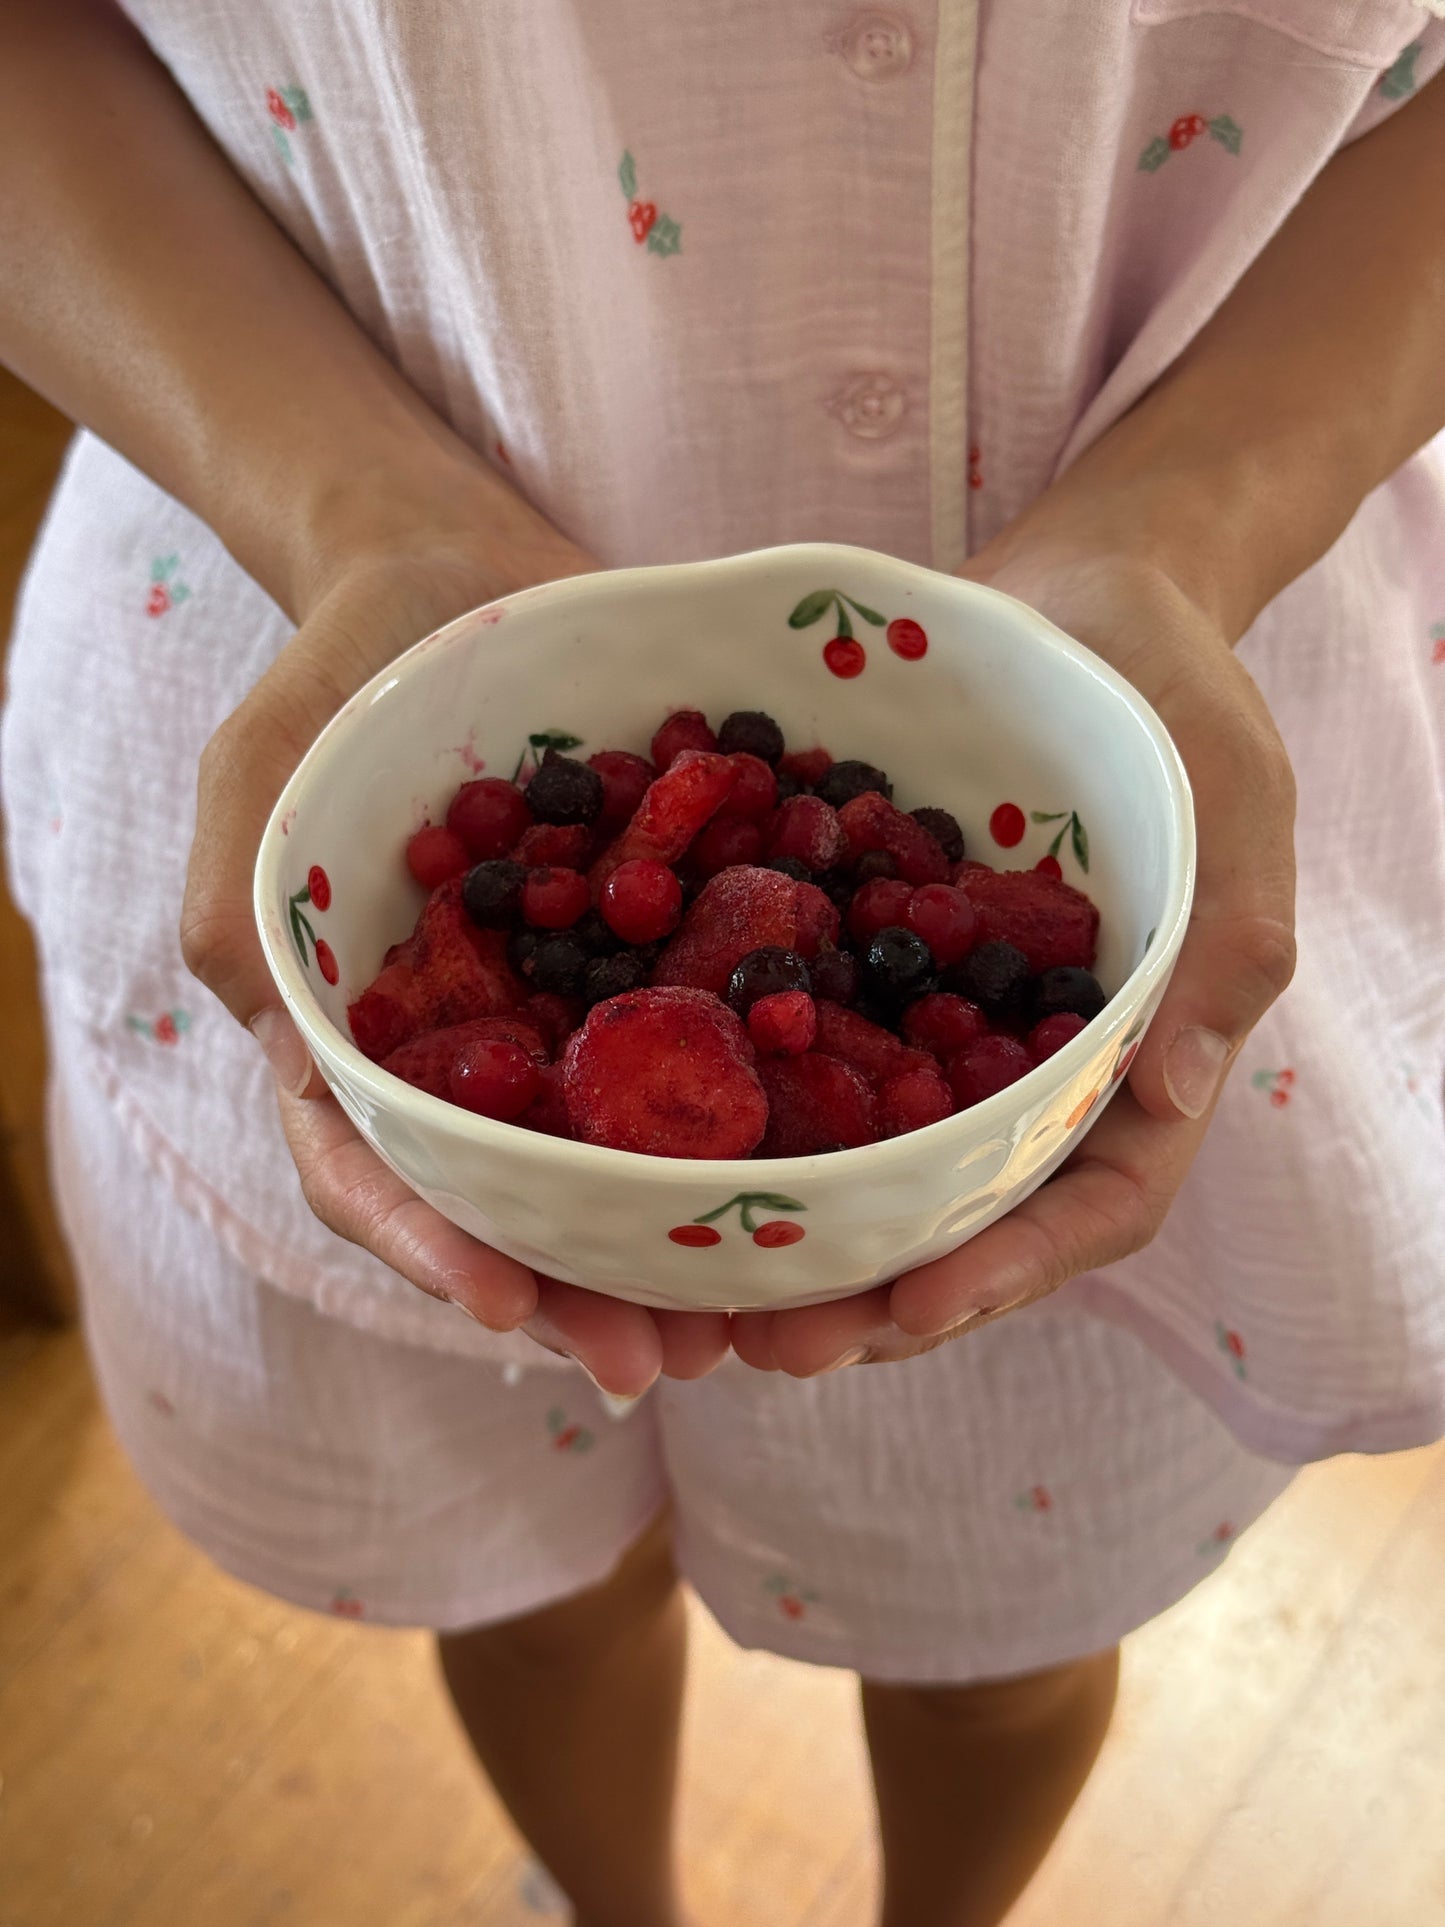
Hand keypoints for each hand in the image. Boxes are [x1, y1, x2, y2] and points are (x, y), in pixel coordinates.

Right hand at [181, 484, 730, 1394]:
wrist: (464, 566)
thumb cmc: (343, 670)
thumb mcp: (262, 773)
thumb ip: (250, 916)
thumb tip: (294, 1066)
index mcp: (357, 1033)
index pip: (373, 1167)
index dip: (432, 1247)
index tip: (509, 1310)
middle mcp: (468, 1046)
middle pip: (508, 1201)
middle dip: (576, 1292)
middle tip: (663, 1361)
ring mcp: (563, 1010)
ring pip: (613, 1157)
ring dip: (668, 1251)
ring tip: (745, 1322)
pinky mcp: (653, 959)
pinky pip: (702, 1052)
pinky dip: (751, 1124)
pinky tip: (816, 1180)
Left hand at [733, 532, 1295, 1377]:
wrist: (1077, 592)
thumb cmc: (1173, 687)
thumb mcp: (1231, 791)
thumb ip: (1224, 936)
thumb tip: (1176, 1094)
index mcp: (1140, 1053)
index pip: (1095, 1202)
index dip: (1008, 1270)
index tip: (909, 1313)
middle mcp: (1039, 1067)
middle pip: (970, 1221)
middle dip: (875, 1298)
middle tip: (765, 1346)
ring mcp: (951, 1030)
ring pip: (883, 1171)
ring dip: (802, 1245)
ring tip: (701, 1299)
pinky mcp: (873, 975)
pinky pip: (815, 1066)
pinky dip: (755, 1124)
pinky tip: (666, 1154)